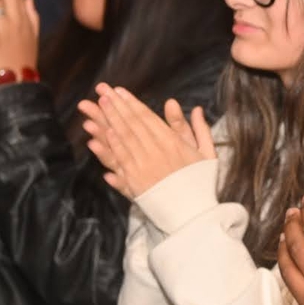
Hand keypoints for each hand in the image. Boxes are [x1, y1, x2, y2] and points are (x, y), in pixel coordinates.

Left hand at [80, 84, 215, 199]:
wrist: (194, 214)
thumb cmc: (202, 183)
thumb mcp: (207, 153)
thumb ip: (198, 129)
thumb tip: (192, 108)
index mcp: (173, 143)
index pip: (147, 117)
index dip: (131, 103)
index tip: (119, 90)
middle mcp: (156, 151)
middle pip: (131, 124)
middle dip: (115, 105)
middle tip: (102, 90)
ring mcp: (143, 167)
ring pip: (122, 138)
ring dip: (108, 120)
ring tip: (96, 106)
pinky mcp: (134, 182)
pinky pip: (119, 160)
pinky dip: (109, 146)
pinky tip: (99, 135)